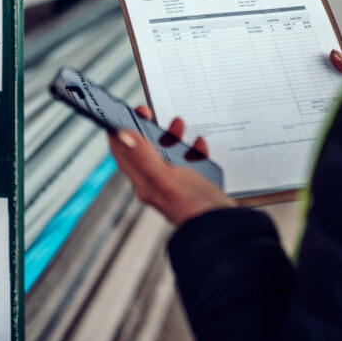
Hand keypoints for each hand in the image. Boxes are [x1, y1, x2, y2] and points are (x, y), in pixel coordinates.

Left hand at [108, 106, 236, 226]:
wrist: (223, 229)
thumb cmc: (194, 208)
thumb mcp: (166, 177)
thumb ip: (143, 156)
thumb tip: (121, 135)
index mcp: (144, 182)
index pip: (123, 153)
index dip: (118, 131)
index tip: (120, 111)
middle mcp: (156, 182)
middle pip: (143, 150)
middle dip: (146, 128)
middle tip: (148, 112)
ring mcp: (175, 184)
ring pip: (166, 153)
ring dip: (171, 136)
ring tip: (179, 123)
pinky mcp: (193, 185)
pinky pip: (189, 161)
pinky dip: (193, 149)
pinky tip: (200, 145)